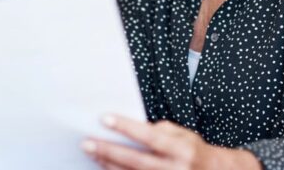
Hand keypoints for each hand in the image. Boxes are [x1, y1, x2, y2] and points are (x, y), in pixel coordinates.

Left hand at [81, 114, 261, 169]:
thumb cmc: (196, 152)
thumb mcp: (185, 135)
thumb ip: (162, 130)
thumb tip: (134, 130)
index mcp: (182, 149)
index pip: (150, 136)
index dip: (126, 127)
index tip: (105, 118)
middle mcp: (176, 168)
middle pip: (135, 161)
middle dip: (109, 151)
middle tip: (86, 142)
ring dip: (109, 165)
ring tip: (92, 154)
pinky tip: (106, 168)